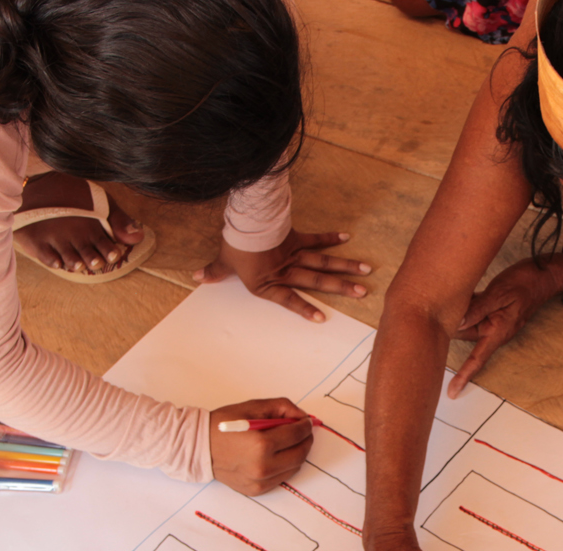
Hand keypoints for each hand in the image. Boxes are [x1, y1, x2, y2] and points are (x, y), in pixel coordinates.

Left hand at [195, 230, 371, 322]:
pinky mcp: (295, 237)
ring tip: (365, 272)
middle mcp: (286, 270)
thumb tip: (197, 277)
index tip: (322, 318)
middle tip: (362, 292)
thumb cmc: (234, 245)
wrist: (244, 221)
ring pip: (323, 263)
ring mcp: (293, 254)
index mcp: (268, 282)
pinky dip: (330, 238)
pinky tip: (346, 238)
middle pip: (317, 281)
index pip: (289, 299)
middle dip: (341, 287)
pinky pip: (315, 239)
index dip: (304, 308)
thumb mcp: (223, 261)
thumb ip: (214, 271)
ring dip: (345, 266)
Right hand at [210, 399, 313, 495]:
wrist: (200, 447)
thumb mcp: (253, 407)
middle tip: (303, 432)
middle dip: (306, 440)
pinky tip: (277, 455)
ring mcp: (260, 481)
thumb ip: (282, 408)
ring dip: (297, 453)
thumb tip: (302, 417)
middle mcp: (263, 466)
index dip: (306, 425)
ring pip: (294, 467)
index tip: (306, 421)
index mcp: (262, 444)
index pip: (297, 434)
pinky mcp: (256, 489)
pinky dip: (285, 466)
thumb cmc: (224, 425)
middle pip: (300, 453)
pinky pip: (281, 478)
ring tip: (290, 442)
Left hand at [447, 258, 559, 396]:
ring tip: (449, 296)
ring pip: (466, 320)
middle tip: (434, 310)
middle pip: (463, 333)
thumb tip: (456, 322)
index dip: (464, 376)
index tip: (453, 392)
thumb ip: (478, 308)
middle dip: (449, 324)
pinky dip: (466, 303)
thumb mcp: (500, 293)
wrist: (544, 275)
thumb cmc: (526, 283)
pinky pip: (473, 310)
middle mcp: (493, 329)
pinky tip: (462, 291)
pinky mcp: (491, 309)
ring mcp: (492, 319)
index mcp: (497, 331)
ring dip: (458, 310)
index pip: (477, 359)